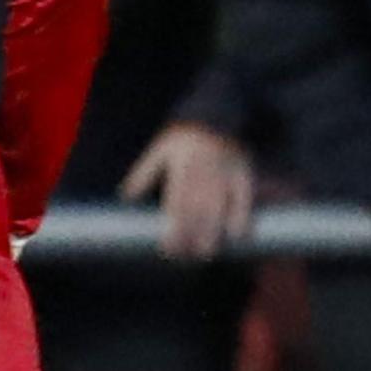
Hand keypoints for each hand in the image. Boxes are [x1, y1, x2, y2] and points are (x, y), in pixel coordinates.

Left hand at [119, 122, 255, 259]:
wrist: (217, 112)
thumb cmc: (183, 137)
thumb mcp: (160, 150)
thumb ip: (144, 173)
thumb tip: (126, 197)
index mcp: (180, 167)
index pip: (175, 203)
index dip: (172, 227)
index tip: (168, 248)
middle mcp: (202, 171)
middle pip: (196, 209)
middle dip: (191, 235)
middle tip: (186, 258)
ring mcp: (225, 172)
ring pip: (218, 206)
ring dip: (212, 231)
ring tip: (206, 253)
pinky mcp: (243, 173)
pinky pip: (244, 197)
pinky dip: (241, 216)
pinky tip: (238, 235)